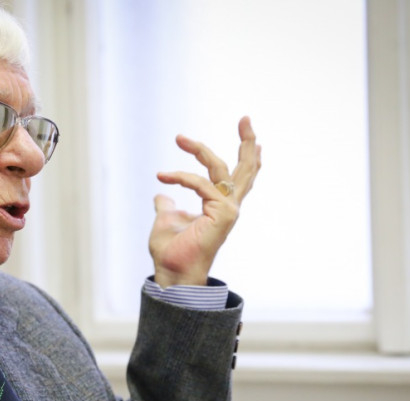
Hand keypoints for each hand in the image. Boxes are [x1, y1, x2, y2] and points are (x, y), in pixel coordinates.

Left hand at [150, 116, 260, 286]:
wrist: (172, 273)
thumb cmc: (171, 253)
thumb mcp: (166, 220)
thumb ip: (168, 205)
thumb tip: (161, 195)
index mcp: (221, 207)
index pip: (237, 176)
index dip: (245, 155)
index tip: (248, 134)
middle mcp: (229, 206)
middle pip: (247, 169)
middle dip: (247, 142)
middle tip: (245, 117)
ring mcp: (228, 210)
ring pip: (221, 169)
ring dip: (200, 150)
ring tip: (180, 138)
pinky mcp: (222, 214)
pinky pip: (201, 184)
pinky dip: (181, 177)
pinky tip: (163, 176)